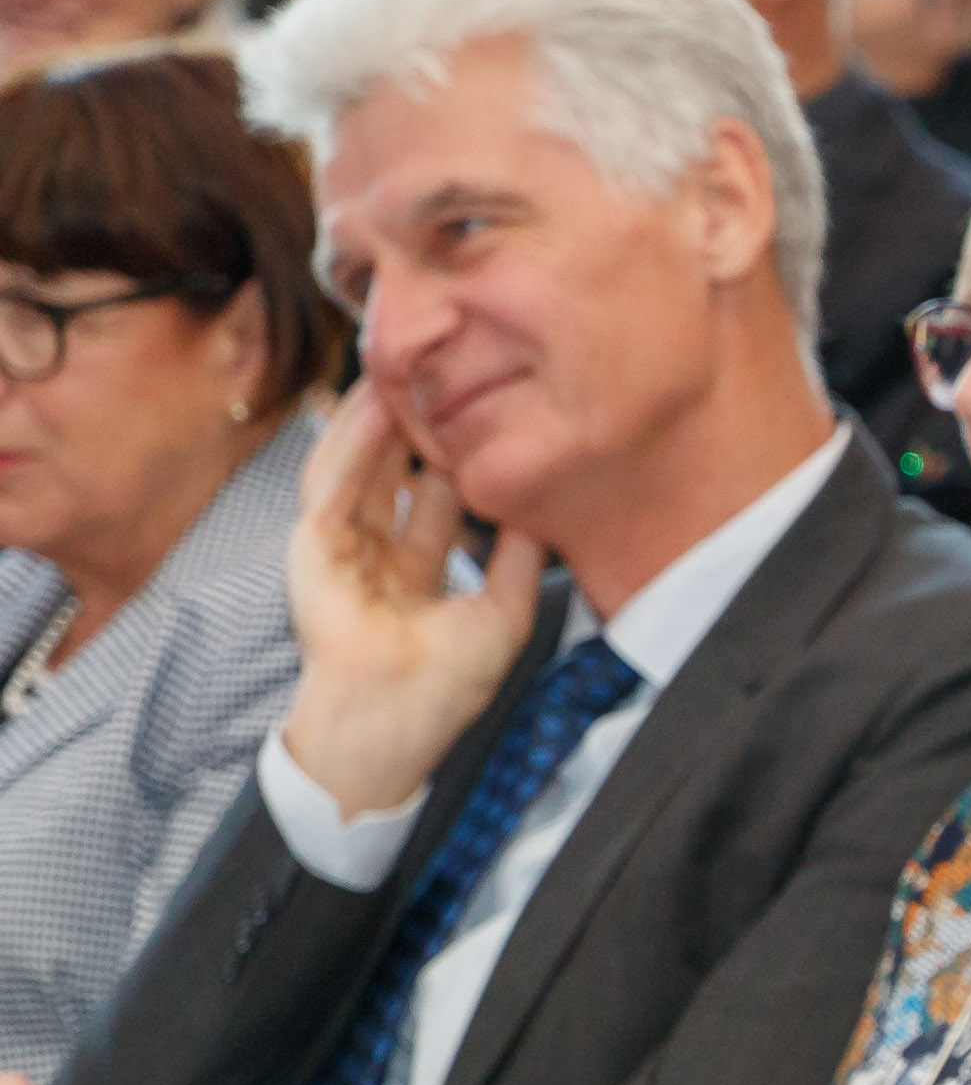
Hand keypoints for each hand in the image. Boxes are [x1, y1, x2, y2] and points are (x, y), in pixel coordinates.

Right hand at [279, 387, 548, 832]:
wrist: (398, 715)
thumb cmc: (447, 682)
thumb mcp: (505, 611)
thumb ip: (521, 558)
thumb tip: (544, 511)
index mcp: (413, 570)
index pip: (433, 499)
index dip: (455, 458)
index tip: (483, 416)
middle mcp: (373, 552)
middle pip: (391, 472)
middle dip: (412, 425)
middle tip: (440, 372)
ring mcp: (338, 547)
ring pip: (356, 465)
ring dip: (376, 418)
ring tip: (402, 368)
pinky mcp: (311, 545)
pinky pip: (331, 480)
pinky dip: (352, 442)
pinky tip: (376, 406)